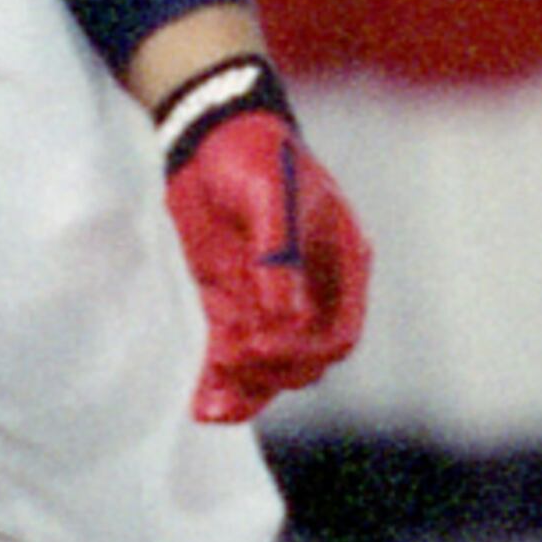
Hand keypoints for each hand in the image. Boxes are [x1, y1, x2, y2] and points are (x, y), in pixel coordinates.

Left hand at [160, 60, 369, 424]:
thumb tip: (287, 315)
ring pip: (266, 369)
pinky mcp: (228, 307)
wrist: (206, 135)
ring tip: (210, 406)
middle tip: (232, 359)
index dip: (305, 348)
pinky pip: (229, 357)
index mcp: (340, 265)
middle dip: (271, 370)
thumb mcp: (268, 191)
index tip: (264, 341)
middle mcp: (309, 294)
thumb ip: (278, 250)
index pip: (338, 333)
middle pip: (303, 361)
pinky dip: (218, 383)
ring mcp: (268, 304)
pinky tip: (202, 405)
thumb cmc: (252, 154)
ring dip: (243, 391)